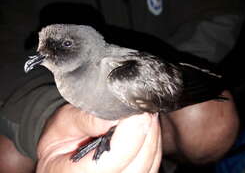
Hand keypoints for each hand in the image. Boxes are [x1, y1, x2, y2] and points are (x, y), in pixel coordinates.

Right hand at [36, 104, 161, 172]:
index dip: (129, 136)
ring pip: (148, 166)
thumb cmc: (60, 137)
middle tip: (144, 110)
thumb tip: (116, 113)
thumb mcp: (64, 122)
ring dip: (151, 138)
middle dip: (145, 135)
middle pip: (136, 167)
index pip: (110, 162)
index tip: (137, 112)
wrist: (62, 152)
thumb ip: (86, 119)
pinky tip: (146, 128)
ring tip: (145, 115)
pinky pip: (151, 165)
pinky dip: (153, 145)